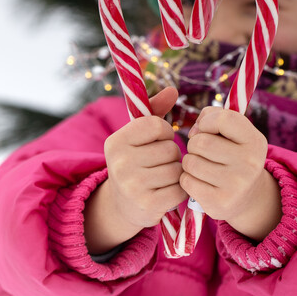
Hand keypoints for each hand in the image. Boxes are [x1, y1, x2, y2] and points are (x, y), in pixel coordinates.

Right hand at [84, 87, 186, 253]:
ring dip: (176, 173)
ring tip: (163, 177)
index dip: (165, 132)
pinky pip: (180, 189)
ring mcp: (133, 186)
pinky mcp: (148, 205)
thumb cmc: (136, 162)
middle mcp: (120, 163)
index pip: (158, 125)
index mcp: (116, 142)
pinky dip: (179, 190)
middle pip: (170, 148)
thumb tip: (173, 90)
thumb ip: (155, 110)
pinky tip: (166, 191)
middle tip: (160, 163)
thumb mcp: (139, 136)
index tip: (158, 141)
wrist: (123, 206)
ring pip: (177, 169)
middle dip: (172, 155)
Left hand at [181, 107, 281, 241]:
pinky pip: (186, 181)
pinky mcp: (219, 203)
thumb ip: (213, 116)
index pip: (223, 119)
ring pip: (190, 162)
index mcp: (255, 141)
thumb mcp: (234, 133)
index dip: (207, 121)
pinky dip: (187, 179)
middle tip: (203, 152)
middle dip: (194, 144)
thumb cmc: (233, 155)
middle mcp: (249, 163)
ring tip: (202, 166)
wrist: (247, 197)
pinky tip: (200, 181)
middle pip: (200, 142)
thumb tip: (193, 131)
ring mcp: (236, 185)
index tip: (207, 129)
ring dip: (190, 162)